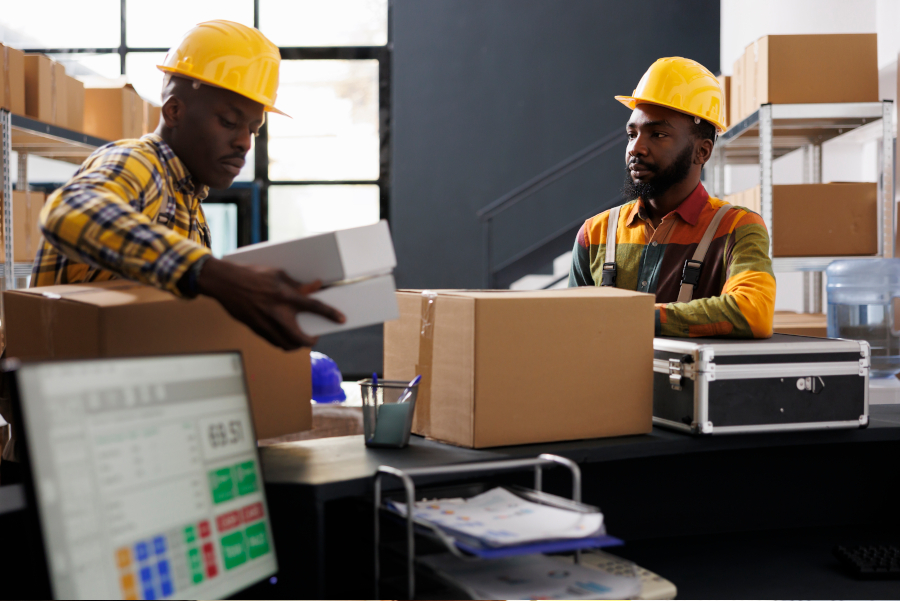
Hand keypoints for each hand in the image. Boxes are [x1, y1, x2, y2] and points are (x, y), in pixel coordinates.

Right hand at [196, 257, 345, 349]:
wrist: (224, 283)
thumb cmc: (251, 275)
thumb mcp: (278, 274)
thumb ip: (298, 284)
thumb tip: (316, 286)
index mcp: (284, 296)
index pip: (313, 307)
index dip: (330, 314)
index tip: (342, 320)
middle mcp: (276, 313)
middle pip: (300, 338)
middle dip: (311, 341)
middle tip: (314, 337)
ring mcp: (265, 324)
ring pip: (286, 344)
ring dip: (296, 345)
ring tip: (300, 339)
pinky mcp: (255, 329)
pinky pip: (273, 342)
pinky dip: (282, 342)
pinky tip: (285, 337)